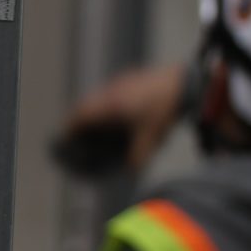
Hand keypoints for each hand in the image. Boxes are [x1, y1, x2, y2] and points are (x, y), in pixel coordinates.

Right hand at [53, 61, 187, 175]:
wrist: (185, 82)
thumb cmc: (163, 109)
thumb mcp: (151, 138)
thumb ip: (138, 157)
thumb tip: (130, 172)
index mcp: (108, 106)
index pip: (79, 116)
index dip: (70, 129)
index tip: (66, 139)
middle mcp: (109, 92)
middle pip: (85, 105)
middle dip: (81, 121)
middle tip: (82, 135)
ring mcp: (119, 82)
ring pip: (99, 97)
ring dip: (96, 111)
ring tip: (102, 126)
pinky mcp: (131, 77)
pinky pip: (112, 91)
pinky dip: (110, 103)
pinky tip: (124, 113)